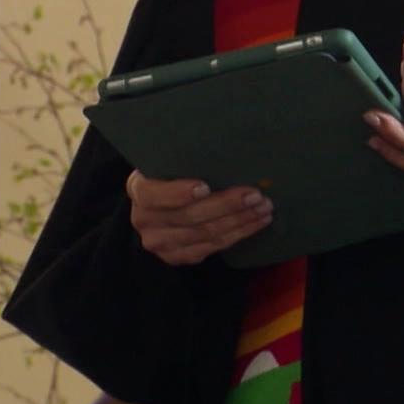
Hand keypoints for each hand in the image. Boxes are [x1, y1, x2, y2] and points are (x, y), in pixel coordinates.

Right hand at [126, 170, 271, 266]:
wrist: (159, 203)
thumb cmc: (172, 173)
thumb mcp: (170, 161)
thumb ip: (186, 159)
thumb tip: (231, 147)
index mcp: (139, 190)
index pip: (154, 195)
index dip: (178, 193)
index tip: (205, 186)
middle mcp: (144, 220)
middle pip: (189, 217)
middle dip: (227, 205)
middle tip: (256, 195)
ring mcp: (159, 243)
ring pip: (205, 234)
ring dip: (240, 222)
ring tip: (264, 208)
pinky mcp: (175, 257)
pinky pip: (211, 248)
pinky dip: (238, 235)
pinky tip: (256, 223)